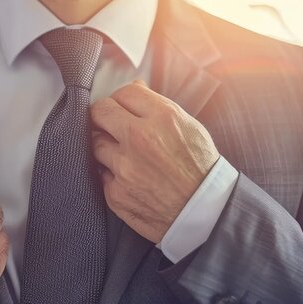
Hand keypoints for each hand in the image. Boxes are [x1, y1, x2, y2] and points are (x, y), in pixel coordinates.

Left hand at [90, 80, 219, 243]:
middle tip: (112, 124)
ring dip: (108, 147)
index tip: (124, 108)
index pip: (124, 93)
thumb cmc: (201, 169)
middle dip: (105, 116)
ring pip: (96, 144)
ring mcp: (124, 168)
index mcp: (162, 118)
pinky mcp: (115, 193)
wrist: (206, 214)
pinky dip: (113, 175)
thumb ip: (158, 107)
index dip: (123, 99)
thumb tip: (135, 89)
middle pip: (100, 112)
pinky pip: (103, 174)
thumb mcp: (190, 127)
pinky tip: (132, 179)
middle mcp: (140, 139)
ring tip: (129, 157)